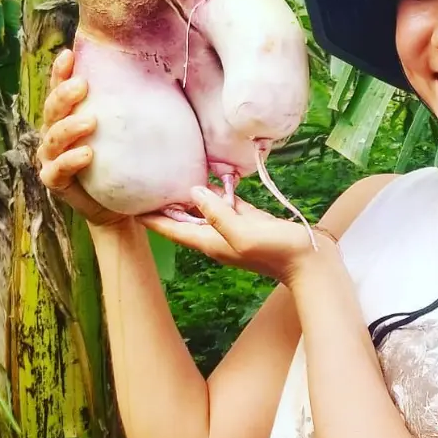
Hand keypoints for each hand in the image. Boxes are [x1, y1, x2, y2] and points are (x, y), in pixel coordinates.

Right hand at [37, 49, 131, 227]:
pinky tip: (87, 154)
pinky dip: (70, 161)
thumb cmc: (128, 166)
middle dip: (64, 95)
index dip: (61, 72)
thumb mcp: (133, 135)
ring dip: (69, 127)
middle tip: (83, 85)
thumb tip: (167, 78)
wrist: (123, 208)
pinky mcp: (56, 182)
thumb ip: (137, 111)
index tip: (70, 54)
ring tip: (90, 122)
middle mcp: (55, 135)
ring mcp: (52, 159)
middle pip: (52, 110)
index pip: (60, 90)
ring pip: (53, 138)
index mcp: (68, 118)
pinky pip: (58, 170)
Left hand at [138, 185, 336, 283]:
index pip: (171, 229)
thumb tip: (194, 190)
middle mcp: (217, 236)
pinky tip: (208, 176)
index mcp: (210, 242)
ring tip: (169, 174)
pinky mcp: (250, 220)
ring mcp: (233, 228)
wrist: (310, 262)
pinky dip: (216, 191)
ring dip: (188, 195)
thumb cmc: (278, 251)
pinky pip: (226, 203)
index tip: (127, 203)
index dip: (149, 217)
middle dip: (163, 204)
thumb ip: (218, 213)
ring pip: (203, 208)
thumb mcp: (244, 232)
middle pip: (182, 218)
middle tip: (144, 182)